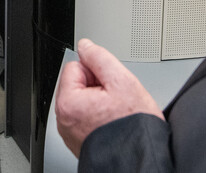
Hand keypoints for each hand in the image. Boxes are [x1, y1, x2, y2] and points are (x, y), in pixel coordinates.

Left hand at [55, 38, 163, 157]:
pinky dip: (98, 117)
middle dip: (96, 86)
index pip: (74, 67)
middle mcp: (64, 120)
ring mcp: (70, 133)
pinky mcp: (79, 142)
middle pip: (76, 84)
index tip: (110, 84)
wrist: (141, 159)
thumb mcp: (122, 81)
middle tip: (116, 99)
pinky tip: (113, 122)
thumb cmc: (133, 126)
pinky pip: (85, 119)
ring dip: (98, 102)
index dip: (95, 71)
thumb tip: (85, 46)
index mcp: (68, 103)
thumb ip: (100, 58)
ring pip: (83, 101)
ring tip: (116, 112)